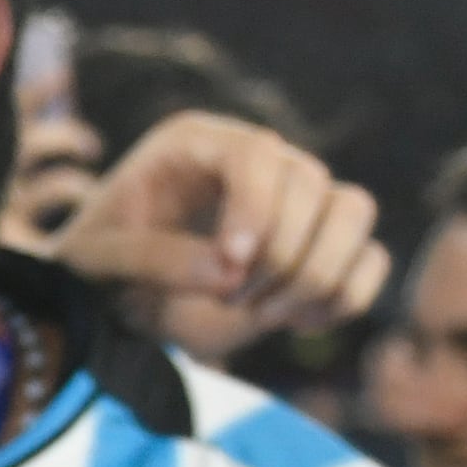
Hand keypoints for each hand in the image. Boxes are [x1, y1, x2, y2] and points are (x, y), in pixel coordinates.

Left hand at [54, 110, 389, 344]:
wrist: (114, 300)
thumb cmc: (96, 268)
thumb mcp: (95, 262)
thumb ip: (150, 259)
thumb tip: (228, 270)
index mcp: (197, 144)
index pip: (257, 153)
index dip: (256, 209)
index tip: (232, 267)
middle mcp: (257, 160)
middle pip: (313, 183)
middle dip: (279, 257)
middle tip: (230, 300)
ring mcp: (296, 199)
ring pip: (354, 211)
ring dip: (318, 274)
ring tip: (264, 313)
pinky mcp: (320, 244)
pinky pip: (370, 257)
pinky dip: (345, 296)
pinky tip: (295, 322)